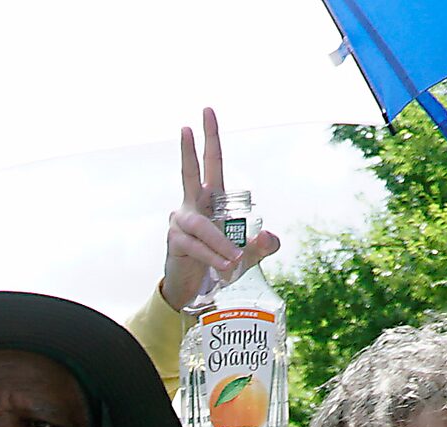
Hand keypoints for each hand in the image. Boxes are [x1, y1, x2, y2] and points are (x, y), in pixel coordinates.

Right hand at [163, 108, 283, 312]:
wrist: (192, 293)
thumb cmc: (216, 266)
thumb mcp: (245, 256)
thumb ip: (261, 247)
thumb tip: (270, 237)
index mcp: (210, 202)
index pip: (210, 164)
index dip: (210, 139)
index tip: (206, 113)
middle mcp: (191, 207)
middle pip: (190, 173)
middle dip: (189, 149)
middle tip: (187, 125)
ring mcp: (180, 223)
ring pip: (204, 226)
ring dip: (221, 244)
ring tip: (234, 261)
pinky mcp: (175, 243)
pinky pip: (198, 247)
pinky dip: (214, 257)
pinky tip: (224, 267)